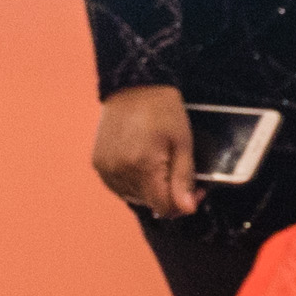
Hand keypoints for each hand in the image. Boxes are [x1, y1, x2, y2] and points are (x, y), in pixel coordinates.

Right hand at [92, 86, 198, 217]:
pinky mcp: (99, 164)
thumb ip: (184, 178)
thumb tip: (188, 209)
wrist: (132, 85)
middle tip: (181, 173)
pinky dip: (134, 182)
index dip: (183, 205)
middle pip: (150, 203)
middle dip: (169, 195)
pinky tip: (143, 164)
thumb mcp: (182, 141)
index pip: (164, 207)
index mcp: (143, 166)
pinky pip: (120, 186)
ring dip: (151, 189)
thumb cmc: (161, 109)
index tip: (197, 190)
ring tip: (159, 163)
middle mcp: (120, 171)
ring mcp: (106, 169)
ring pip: (135, 197)